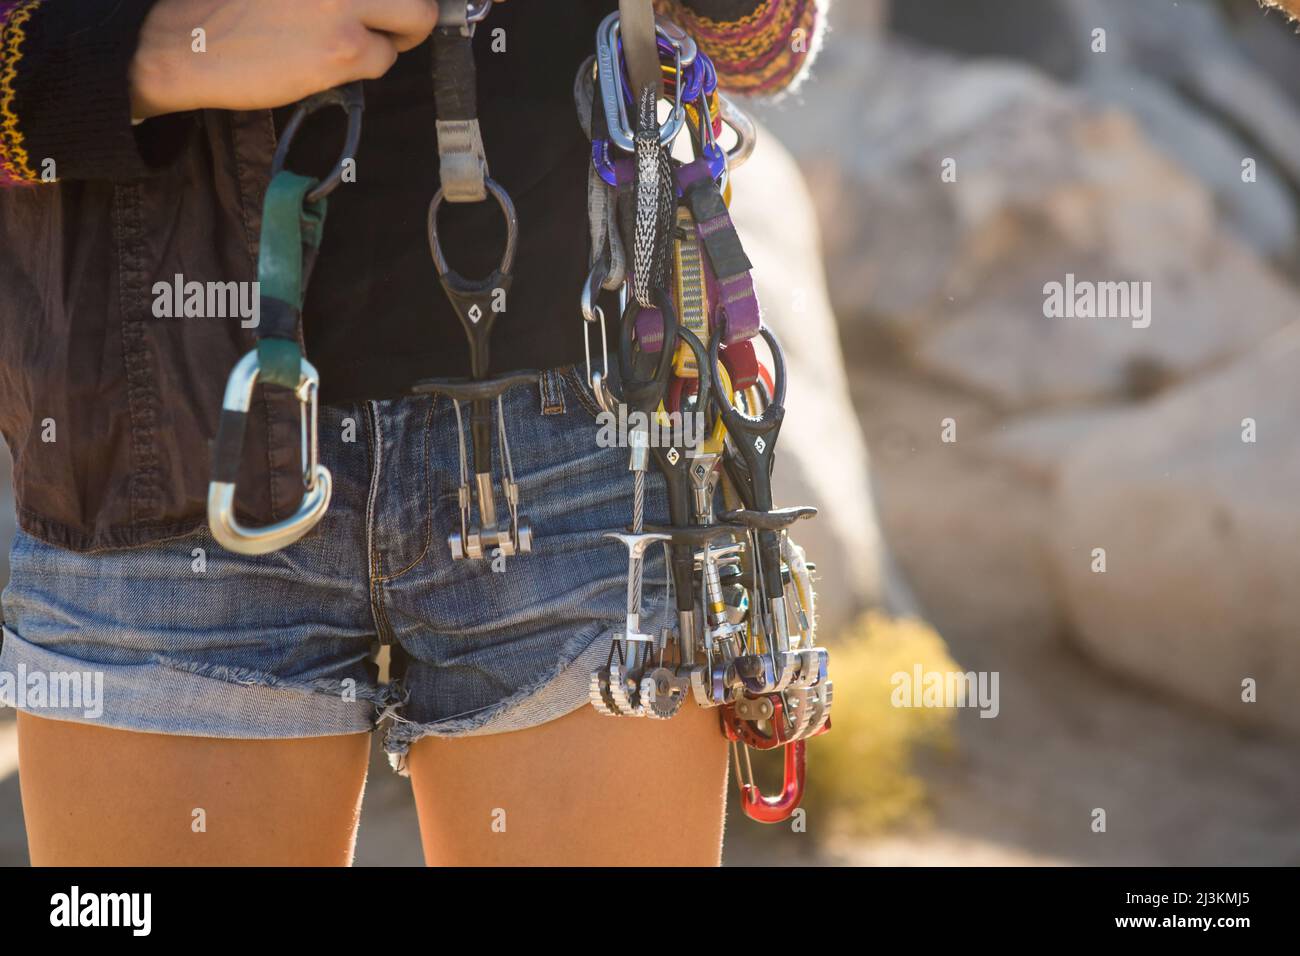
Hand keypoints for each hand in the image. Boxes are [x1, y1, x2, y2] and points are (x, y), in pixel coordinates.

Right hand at [129, 0, 439, 118]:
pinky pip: (384, 59)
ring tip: (362, 41)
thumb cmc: (221, 3)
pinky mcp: (343, 49)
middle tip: (390, 21)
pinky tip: (331, 61)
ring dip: (396, 34)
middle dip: (409, 8)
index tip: (378, 5)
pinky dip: (366, 65)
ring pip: (415, 19)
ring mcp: (342, 4)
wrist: (183, 45)